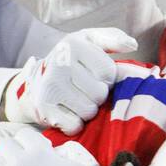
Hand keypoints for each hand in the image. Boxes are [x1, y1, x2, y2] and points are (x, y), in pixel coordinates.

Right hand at [5, 27, 135, 134]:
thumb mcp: (88, 42)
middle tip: (83, 90)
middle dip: (96, 96)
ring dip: (86, 111)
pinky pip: (75, 126)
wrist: (33, 83)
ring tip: (75, 101)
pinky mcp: (44, 109)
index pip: (109, 73)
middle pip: (100, 94)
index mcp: (73, 45)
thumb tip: (132, 44)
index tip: (92, 76)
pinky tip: (66, 112)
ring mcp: (50, 87)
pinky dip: (74, 124)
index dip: (106, 79)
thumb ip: (112, 39)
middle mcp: (59, 63)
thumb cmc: (69, 62)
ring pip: (89, 112)